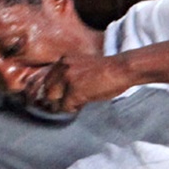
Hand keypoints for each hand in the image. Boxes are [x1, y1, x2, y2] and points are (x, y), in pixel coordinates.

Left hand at [18, 53, 134, 114]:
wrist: (120, 69)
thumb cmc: (108, 70)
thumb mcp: (84, 66)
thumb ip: (71, 74)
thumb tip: (63, 92)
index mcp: (63, 60)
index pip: (48, 79)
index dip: (52, 90)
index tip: (56, 98)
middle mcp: (62, 67)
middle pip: (47, 90)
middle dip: (55, 99)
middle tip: (64, 105)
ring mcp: (67, 78)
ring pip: (54, 99)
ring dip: (63, 105)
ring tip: (75, 105)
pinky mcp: (75, 90)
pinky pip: (66, 106)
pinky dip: (73, 108)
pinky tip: (82, 104)